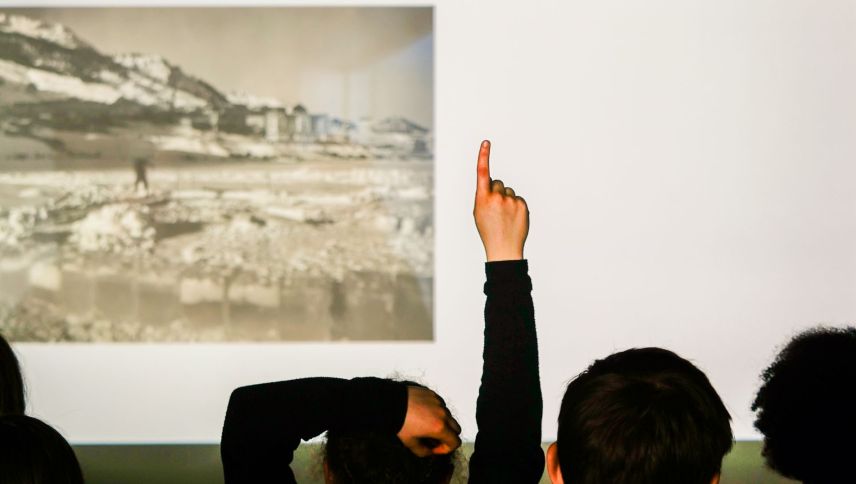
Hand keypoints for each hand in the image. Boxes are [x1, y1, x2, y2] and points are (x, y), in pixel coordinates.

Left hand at [397, 386, 461, 456]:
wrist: (390, 403)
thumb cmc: (400, 422)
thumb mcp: (410, 443)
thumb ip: (424, 452)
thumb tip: (431, 451)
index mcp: (439, 427)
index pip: (456, 442)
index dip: (446, 449)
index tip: (435, 448)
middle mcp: (443, 414)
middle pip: (456, 429)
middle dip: (448, 436)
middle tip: (434, 438)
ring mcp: (439, 402)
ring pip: (448, 416)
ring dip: (442, 422)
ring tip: (427, 424)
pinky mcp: (433, 394)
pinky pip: (441, 405)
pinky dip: (436, 411)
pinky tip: (423, 413)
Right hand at [473, 140, 528, 260]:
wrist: (503, 248)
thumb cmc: (488, 230)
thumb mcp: (479, 212)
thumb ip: (484, 196)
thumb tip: (495, 186)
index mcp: (482, 198)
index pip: (483, 173)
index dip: (483, 156)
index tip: (486, 143)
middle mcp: (496, 197)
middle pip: (498, 183)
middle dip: (496, 192)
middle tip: (495, 209)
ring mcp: (510, 201)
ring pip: (508, 191)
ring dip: (506, 200)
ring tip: (504, 217)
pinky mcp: (522, 205)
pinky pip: (518, 199)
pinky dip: (516, 206)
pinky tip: (513, 218)